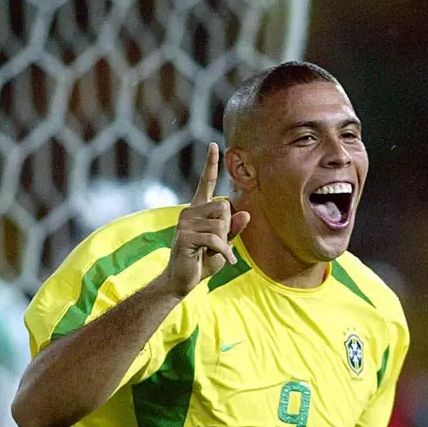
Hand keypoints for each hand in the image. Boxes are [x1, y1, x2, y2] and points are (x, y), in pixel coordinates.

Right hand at [162, 142, 250, 297]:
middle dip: (228, 229)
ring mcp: (185, 223)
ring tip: (214, 254)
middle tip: (218, 245)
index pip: (206, 183)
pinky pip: (216, 239)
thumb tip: (245, 214)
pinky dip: (224, 253)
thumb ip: (233, 230)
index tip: (214, 145)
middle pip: (224, 208)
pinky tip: (225, 262)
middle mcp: (189, 212)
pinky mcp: (186, 236)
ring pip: (221, 225)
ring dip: (224, 243)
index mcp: (198, 210)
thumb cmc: (202, 262)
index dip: (211, 165)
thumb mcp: (223, 245)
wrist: (182, 281)